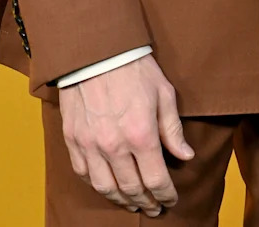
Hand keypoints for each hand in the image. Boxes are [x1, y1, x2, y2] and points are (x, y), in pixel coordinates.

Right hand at [59, 54, 193, 215]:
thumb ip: (173, 129)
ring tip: (133, 203)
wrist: (96, 51)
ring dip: (121, 200)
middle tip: (154, 208)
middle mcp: (114, 146)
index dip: (166, 194)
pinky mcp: (73, 140)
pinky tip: (108, 186)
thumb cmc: (134, 68)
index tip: (171, 199)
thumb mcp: (164, 93)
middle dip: (146, 202)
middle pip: (131, 189)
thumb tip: (185, 156)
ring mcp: (90, 145)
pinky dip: (97, 185)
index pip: (156, 180)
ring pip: (106, 188)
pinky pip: (84, 173)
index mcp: (140, 134)